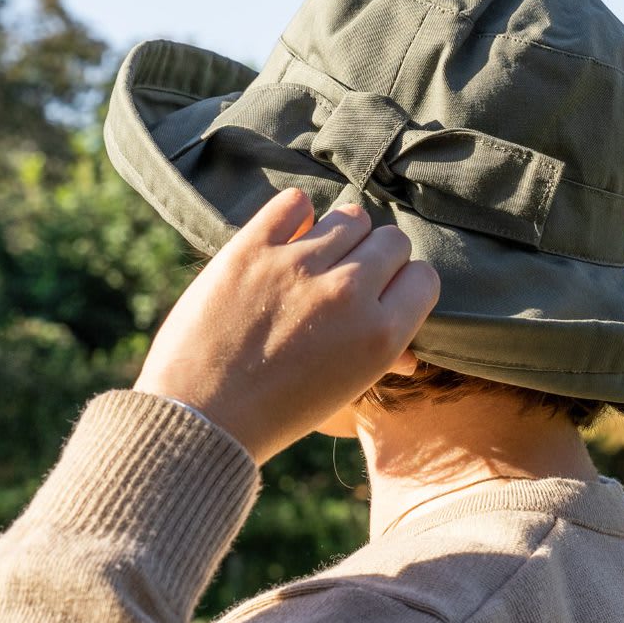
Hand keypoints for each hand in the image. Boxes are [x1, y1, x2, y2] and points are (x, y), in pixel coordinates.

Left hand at [133, 188, 439, 462]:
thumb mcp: (345, 392)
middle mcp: (348, 292)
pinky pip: (295, 203)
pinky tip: (285, 238)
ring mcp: (298, 265)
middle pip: (392, 240)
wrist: (199, 419)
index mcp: (380, 335)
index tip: (384, 292)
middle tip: (349, 276)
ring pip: (351, 216)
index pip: (424, 276)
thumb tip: (407, 349)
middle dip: (377, 257)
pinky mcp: (252, 247)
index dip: (405, 284)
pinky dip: (295, 215)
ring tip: (317, 258)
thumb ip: (383, 358)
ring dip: (340, 235)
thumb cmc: (276, 413)